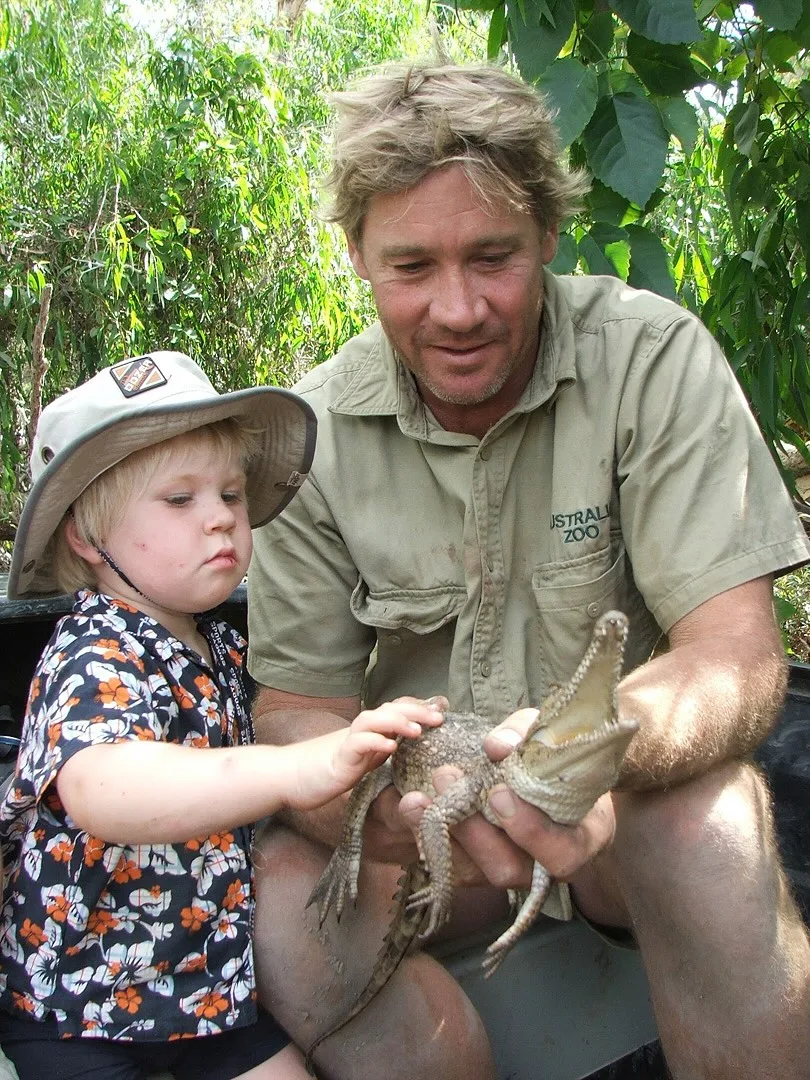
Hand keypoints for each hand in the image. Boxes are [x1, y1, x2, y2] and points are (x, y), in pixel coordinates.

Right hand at [286, 698, 442, 810]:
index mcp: (371, 729)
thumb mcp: (366, 759)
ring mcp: (349, 741)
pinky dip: (374, 743)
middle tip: (440, 718)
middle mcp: (362, 730)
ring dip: (397, 722)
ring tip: (418, 731)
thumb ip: (386, 748)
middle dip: (416, 710)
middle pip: (390, 709)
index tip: (443, 710)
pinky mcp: (338, 757)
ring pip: (373, 720)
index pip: (398, 708)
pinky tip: (390, 748)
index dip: (419, 706)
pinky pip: (356, 744)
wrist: (291, 775)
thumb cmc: (331, 768)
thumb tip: (410, 742)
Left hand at [398, 707, 616, 889]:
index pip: (561, 855)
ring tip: (416, 795)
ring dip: (442, 833)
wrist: (552, 775)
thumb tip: (496, 746)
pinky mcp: (476, 867)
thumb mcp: (554, 738)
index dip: (531, 831)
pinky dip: (428, 836)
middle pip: (505, 868)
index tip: (499, 793)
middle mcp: (543, 866)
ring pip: (472, 872)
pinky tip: (412, 806)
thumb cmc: (561, 758)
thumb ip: (528, 735)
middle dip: (472, 829)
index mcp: (579, 840)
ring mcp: (509, 868)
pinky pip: (450, 864)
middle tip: (447, 777)